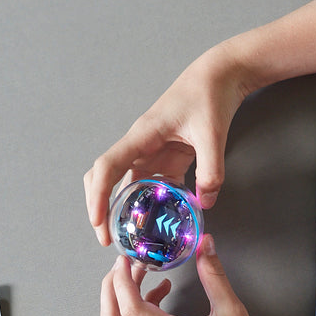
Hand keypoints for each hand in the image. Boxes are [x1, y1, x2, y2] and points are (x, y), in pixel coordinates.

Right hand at [84, 47, 250, 244]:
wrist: (218, 76)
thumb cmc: (209, 94)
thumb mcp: (213, 133)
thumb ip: (211, 170)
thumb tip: (204, 203)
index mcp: (143, 135)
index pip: (108, 167)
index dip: (98, 195)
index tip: (97, 221)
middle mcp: (140, 145)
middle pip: (106, 178)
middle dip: (101, 208)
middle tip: (107, 239)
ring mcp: (151, 151)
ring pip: (127, 184)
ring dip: (125, 209)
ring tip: (130, 239)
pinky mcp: (166, 156)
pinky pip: (151, 184)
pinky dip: (150, 203)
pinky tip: (159, 222)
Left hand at [99, 236, 297, 315]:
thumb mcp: (232, 312)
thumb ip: (214, 275)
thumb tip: (205, 243)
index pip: (131, 309)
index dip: (121, 281)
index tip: (125, 259)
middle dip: (111, 289)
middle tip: (125, 264)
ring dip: (126, 299)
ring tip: (146, 274)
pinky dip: (142, 311)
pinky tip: (164, 295)